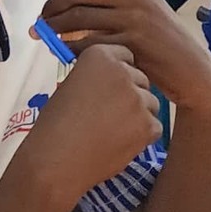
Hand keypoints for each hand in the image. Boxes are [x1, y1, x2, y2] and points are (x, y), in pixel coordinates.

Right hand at [26, 43, 163, 191]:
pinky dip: (142, 134)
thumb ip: (95, 75)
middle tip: (110, 111)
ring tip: (113, 129)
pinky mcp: (148, 125)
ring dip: (138, 113)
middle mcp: (122, 71)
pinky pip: (154, 125)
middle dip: (130, 93)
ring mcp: (138, 98)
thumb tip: (111, 81)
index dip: (118, 72)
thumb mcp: (71, 83)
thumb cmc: (56, 122)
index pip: (125, 54)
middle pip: (140, 78)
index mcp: (99, 55)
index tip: (109, 85)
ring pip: (151, 102)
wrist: (58, 156)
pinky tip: (120, 141)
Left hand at [39, 0, 210, 118]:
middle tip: (40, 19)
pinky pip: (90, 43)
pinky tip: (63, 52)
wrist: (194, 70)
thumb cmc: (163, 41)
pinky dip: (71, 47)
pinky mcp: (133, 43)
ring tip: (43, 35)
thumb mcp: (144, 9)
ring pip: (78, 16)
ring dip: (54, 26)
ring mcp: (134, 18)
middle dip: (51, 5)